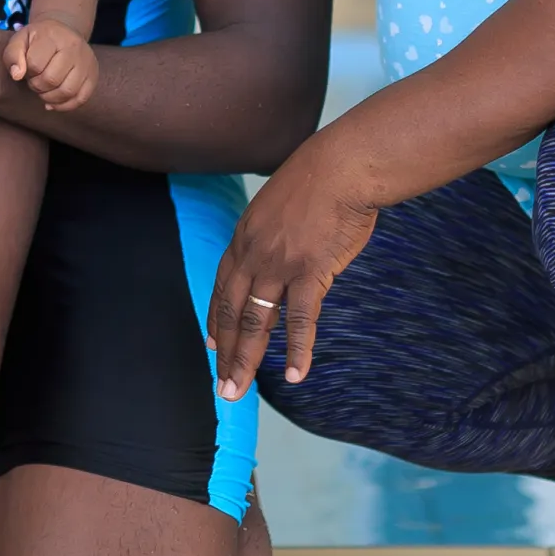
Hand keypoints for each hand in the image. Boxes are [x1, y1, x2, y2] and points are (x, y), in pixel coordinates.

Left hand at [7, 21, 96, 110]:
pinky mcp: (93, 76)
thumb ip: (12, 56)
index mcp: (53, 35)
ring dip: (49, 97)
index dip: (27, 72)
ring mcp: (87, 62)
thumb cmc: (37, 40)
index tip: (28, 68)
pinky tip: (54, 102)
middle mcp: (74, 47)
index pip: (35, 64)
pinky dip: (64, 106)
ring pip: (68, 91)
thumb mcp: (20, 40)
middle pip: (51, 79)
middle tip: (34, 81)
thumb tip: (17, 76)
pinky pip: (81, 99)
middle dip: (37, 86)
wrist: (63, 33)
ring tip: (44, 90)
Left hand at [204, 126, 385, 400]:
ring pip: (256, 321)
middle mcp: (253, 253)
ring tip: (237, 390)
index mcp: (244, 237)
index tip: (212, 345)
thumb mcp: (278, 204)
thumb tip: (279, 249)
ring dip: (246, 360)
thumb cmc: (319, 179)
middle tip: (221, 387)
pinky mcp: (310, 271)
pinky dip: (297, 350)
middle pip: (231, 312)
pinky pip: (300, 319)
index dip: (216, 319)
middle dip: (225, 353)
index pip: (222, 287)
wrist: (342, 165)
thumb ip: (271, 233)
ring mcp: (279, 264)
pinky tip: (294, 375)